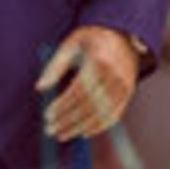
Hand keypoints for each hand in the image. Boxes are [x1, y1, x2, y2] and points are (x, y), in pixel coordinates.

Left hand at [36, 25, 139, 142]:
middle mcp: (114, 75)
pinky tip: (83, 133)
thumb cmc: (91, 38)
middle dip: (68, 121)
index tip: (47, 116)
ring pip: (102, 114)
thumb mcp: (70, 44)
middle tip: (51, 130)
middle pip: (90, 105)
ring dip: (80, 128)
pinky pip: (114, 115)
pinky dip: (99, 127)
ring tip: (62, 134)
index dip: (62, 105)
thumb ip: (55, 66)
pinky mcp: (129, 93)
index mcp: (99, 60)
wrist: (122, 34)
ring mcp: (124, 85)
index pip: (79, 90)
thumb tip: (39, 88)